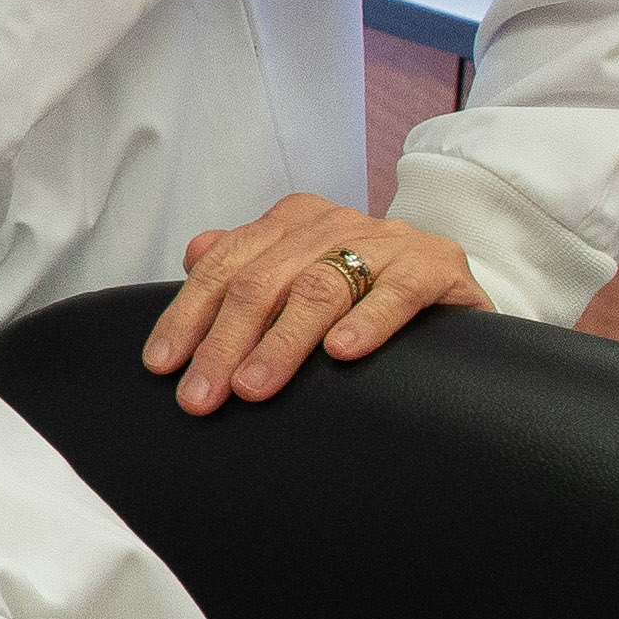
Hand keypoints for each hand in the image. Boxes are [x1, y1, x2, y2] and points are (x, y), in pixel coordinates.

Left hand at [144, 195, 484, 414]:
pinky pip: (397, 291)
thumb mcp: (300, 277)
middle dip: (225, 342)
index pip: (225, 265)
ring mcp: (388, 241)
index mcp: (293, 222)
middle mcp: (335, 223)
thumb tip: (195, 255)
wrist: (455, 296)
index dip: (189, 315)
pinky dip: (367, 321)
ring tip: (254, 387)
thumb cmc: (365, 294)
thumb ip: (247, 265)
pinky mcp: (437, 266)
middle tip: (201, 395)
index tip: (163, 365)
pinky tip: (341, 353)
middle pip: (264, 280)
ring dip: (282, 342)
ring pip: (321, 286)